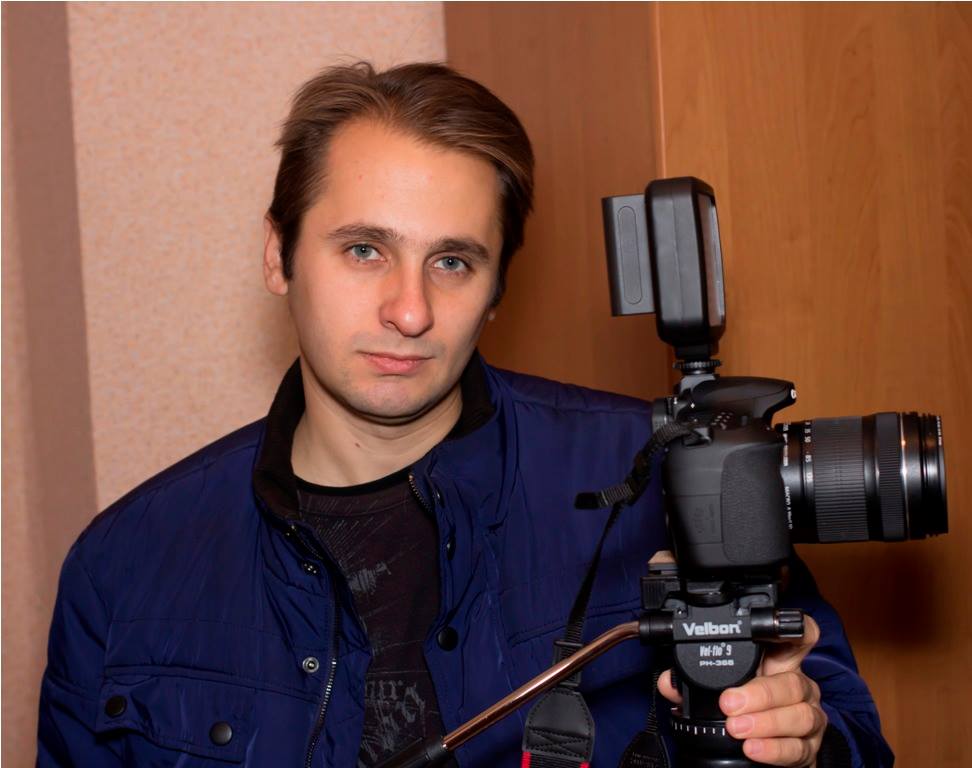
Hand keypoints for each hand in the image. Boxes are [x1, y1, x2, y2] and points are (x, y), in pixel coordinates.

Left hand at [648, 551, 827, 766]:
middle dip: (761, 693)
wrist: (768, 750)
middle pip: (792, 682)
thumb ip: (693, 683)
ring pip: (800, 714)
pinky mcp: (810, 748)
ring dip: (766, 723)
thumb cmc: (748, 709)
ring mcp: (808, 717)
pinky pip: (798, 747)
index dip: (792, 631)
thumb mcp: (722, 689)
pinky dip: (774, 749)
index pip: (798, 638)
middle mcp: (798, 688)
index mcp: (779, 664)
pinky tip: (753, 748)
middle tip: (730, 703)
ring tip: (737, 729)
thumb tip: (668, 682)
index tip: (770, 634)